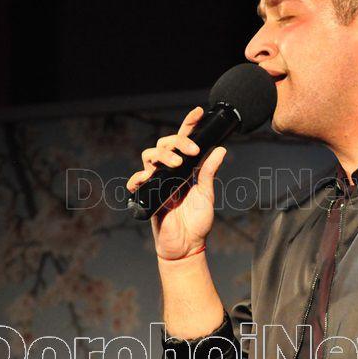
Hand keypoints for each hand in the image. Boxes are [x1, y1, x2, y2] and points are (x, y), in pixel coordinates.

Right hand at [126, 106, 226, 260]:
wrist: (187, 246)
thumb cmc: (197, 223)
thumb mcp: (207, 194)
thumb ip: (209, 172)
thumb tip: (220, 149)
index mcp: (185, 169)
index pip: (184, 142)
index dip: (188, 125)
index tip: (198, 112)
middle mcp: (169, 172)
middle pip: (164, 144)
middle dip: (177, 142)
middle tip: (191, 151)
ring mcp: (157, 182)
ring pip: (149, 156)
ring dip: (162, 155)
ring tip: (176, 164)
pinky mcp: (148, 196)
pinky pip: (136, 182)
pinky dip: (138, 177)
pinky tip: (147, 178)